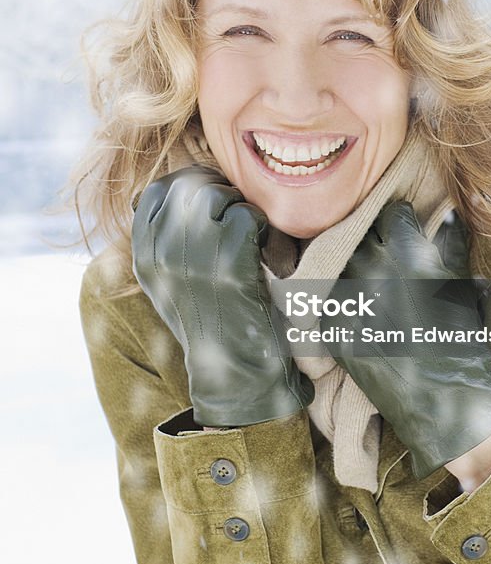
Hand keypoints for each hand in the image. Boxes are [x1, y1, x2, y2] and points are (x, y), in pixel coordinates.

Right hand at [131, 165, 313, 426]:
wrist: (236, 376)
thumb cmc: (214, 323)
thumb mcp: (172, 282)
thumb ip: (167, 238)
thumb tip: (179, 188)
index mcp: (144, 257)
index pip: (160, 191)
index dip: (193, 186)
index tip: (218, 206)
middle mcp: (160, 254)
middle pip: (193, 187)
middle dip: (224, 196)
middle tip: (244, 226)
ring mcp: (192, 258)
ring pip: (222, 197)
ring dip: (247, 213)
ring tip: (257, 245)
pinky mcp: (228, 265)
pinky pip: (250, 217)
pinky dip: (270, 235)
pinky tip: (273, 259)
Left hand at [321, 201, 490, 479]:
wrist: (443, 400)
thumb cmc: (461, 342)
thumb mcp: (461, 287)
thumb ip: (453, 243)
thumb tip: (451, 211)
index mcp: (410, 255)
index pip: (393, 215)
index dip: (400, 221)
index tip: (401, 229)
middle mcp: (375, 270)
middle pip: (360, 233)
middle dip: (371, 238)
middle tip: (381, 251)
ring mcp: (350, 299)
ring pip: (338, 261)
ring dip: (349, 265)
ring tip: (362, 276)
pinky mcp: (334, 328)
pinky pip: (324, 298)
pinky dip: (335, 296)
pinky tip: (351, 304)